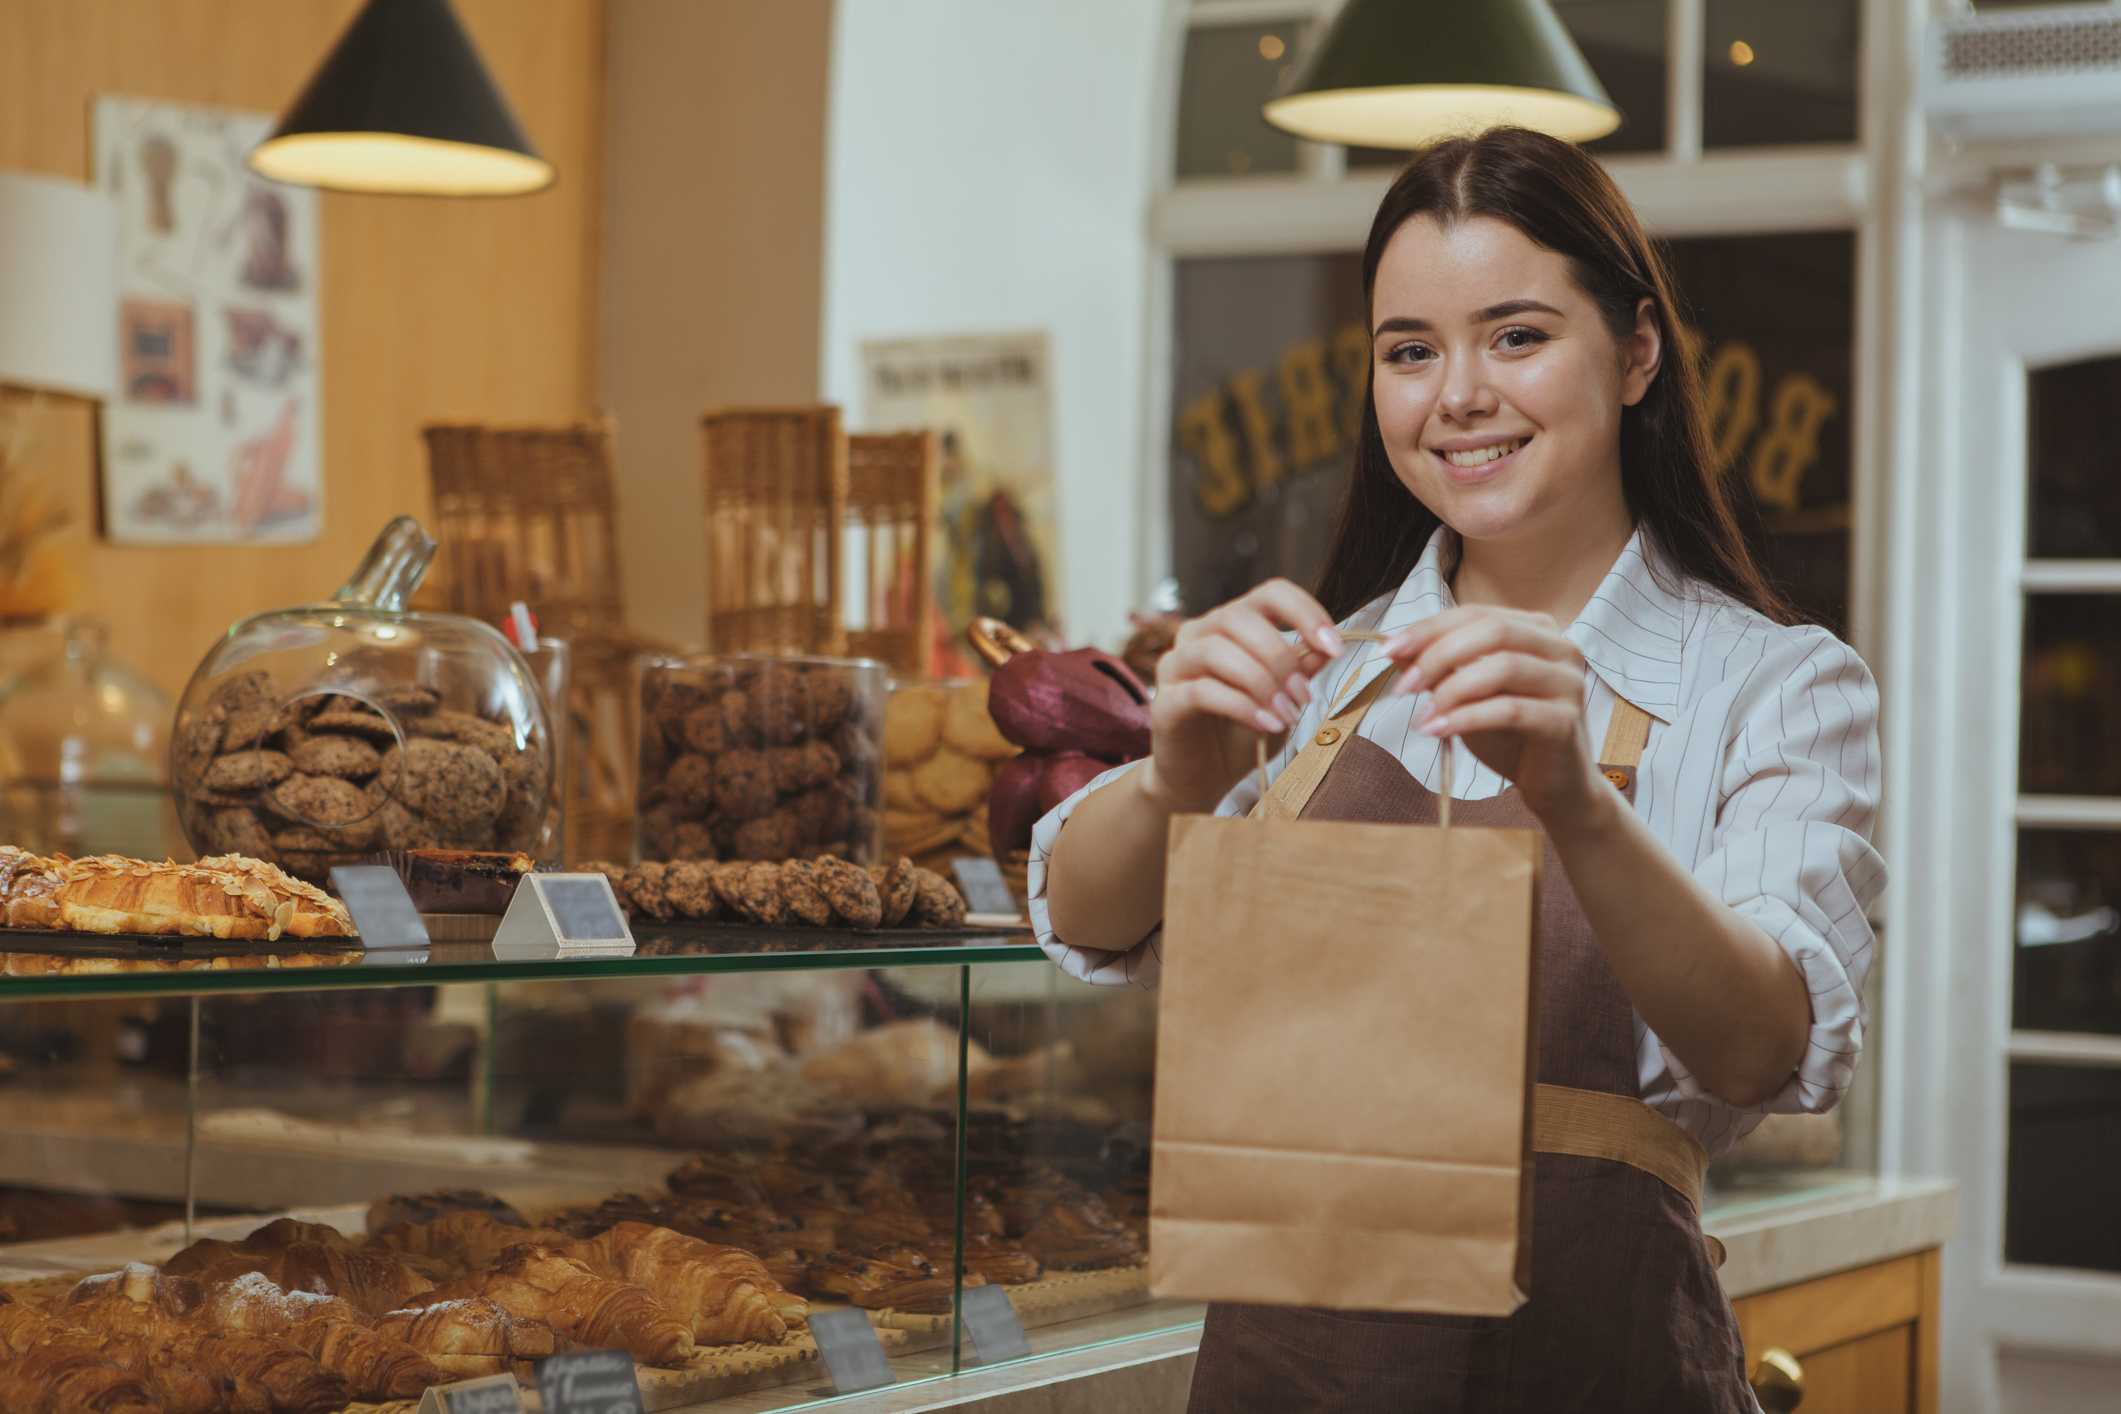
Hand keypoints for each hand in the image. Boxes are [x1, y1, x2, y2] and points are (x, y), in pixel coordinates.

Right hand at [1144, 580, 1343, 813]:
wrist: (1204, 779)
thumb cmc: (1242, 732)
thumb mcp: (1283, 699)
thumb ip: (1300, 671)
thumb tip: (1326, 648)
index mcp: (1232, 623)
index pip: (1270, 594)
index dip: (1305, 613)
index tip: (1334, 647)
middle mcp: (1198, 634)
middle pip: (1239, 618)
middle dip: (1280, 657)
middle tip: (1303, 697)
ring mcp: (1175, 665)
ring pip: (1216, 650)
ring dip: (1261, 682)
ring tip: (1285, 716)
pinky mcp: (1164, 702)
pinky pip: (1202, 691)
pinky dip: (1241, 707)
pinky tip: (1266, 726)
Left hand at [1382, 606, 1603, 824]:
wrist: (1553, 784)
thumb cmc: (1510, 735)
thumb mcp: (1466, 694)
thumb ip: (1438, 667)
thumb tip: (1393, 648)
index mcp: (1537, 629)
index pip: (1476, 614)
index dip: (1429, 629)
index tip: (1389, 650)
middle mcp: (1560, 648)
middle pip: (1493, 630)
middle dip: (1439, 655)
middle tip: (1403, 686)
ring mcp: (1568, 682)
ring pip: (1503, 667)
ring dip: (1451, 689)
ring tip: (1422, 715)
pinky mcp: (1565, 720)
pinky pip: (1510, 710)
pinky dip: (1467, 718)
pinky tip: (1438, 731)